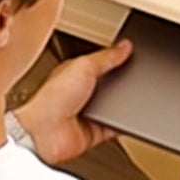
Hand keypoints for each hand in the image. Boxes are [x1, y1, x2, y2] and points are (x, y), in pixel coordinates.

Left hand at [12, 39, 132, 165]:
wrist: (45, 133)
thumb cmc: (51, 99)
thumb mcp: (83, 66)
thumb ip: (105, 57)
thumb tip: (123, 46)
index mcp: (74, 73)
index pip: (99, 62)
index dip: (113, 58)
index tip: (130, 53)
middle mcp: (80, 94)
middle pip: (108, 85)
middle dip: (121, 82)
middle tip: (134, 76)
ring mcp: (87, 114)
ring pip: (114, 107)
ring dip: (122, 104)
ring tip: (133, 98)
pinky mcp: (94, 132)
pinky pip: (115, 128)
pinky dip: (123, 125)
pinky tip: (128, 119)